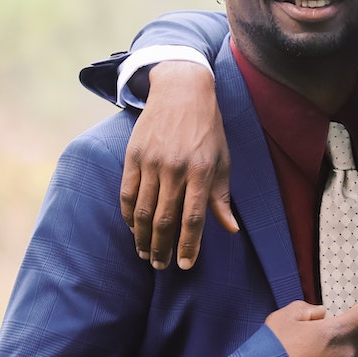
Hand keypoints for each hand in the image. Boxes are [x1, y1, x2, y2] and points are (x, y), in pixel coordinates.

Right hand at [121, 62, 235, 269]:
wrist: (182, 91)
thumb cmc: (208, 129)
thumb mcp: (222, 159)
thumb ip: (222, 196)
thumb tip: (230, 229)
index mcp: (202, 171)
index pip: (193, 219)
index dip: (188, 246)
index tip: (185, 265)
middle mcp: (175, 169)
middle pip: (164, 220)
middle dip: (162, 248)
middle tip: (160, 265)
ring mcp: (152, 162)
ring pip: (142, 210)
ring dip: (142, 237)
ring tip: (144, 253)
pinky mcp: (133, 156)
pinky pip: (127, 192)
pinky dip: (128, 215)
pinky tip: (132, 228)